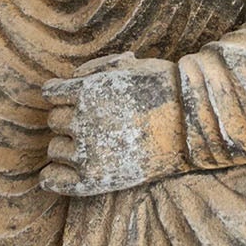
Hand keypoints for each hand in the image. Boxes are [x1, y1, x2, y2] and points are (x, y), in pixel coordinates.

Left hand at [40, 53, 186, 197]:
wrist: (193, 127)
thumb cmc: (165, 90)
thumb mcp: (131, 65)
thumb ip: (97, 69)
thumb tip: (72, 79)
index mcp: (86, 90)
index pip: (51, 93)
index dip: (63, 95)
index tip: (73, 101)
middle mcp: (81, 120)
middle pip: (54, 121)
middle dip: (68, 119)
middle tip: (93, 123)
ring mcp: (86, 152)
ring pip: (55, 148)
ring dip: (66, 146)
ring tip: (91, 146)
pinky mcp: (94, 179)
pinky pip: (54, 180)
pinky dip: (52, 177)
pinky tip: (57, 174)